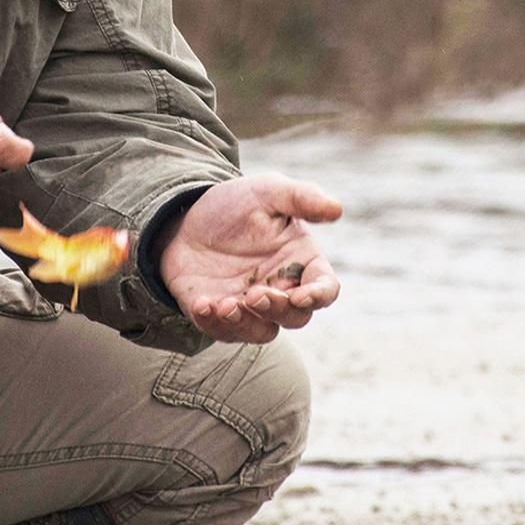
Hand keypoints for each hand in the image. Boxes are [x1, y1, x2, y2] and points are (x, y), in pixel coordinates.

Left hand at [157, 173, 343, 343]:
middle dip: (279, 310)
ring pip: (262, 332)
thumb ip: (302, 197)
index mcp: (302, 262)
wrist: (187, 215)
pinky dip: (213, 323)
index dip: (318, 296)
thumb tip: (336, 209)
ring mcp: (250, 307)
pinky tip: (202, 304)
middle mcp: (281, 289)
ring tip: (225, 305)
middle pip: (296, 317)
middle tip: (255, 295)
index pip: (325, 288)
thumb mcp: (268, 191)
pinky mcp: (218, 315)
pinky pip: (222, 331)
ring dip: (247, 324)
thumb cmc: (237, 203)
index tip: (301, 296)